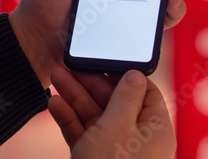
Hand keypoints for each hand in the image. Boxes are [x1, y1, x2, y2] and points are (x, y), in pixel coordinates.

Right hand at [48, 67, 175, 158]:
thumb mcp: (119, 126)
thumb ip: (125, 97)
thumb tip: (135, 74)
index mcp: (154, 127)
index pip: (142, 91)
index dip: (121, 73)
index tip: (103, 58)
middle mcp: (136, 136)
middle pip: (113, 100)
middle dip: (89, 82)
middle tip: (69, 65)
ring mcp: (114, 149)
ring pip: (94, 115)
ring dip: (74, 96)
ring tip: (55, 76)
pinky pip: (83, 133)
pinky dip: (68, 119)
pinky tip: (54, 104)